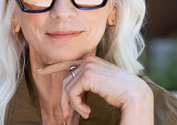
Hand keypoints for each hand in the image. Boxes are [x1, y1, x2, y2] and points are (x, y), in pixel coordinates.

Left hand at [37, 56, 153, 124]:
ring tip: (84, 114)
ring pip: (67, 89)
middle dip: (64, 100)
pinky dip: (77, 106)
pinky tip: (87, 112)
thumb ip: (88, 81)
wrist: (135, 94)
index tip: (41, 71)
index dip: (53, 67)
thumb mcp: (101, 83)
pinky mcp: (87, 75)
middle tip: (66, 115)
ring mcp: (87, 66)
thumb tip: (71, 87)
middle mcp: (88, 61)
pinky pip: (72, 93)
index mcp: (92, 61)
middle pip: (66, 81)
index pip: (68, 63)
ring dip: (73, 106)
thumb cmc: (121, 91)